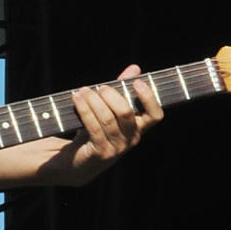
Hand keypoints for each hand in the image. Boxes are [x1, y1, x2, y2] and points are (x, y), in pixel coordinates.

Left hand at [64, 64, 163, 182]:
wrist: (75, 161)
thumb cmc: (95, 131)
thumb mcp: (110, 109)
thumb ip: (122, 89)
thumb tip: (135, 68)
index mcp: (138, 128)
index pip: (155, 115)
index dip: (149, 98)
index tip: (137, 83)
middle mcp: (131, 139)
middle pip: (126, 112)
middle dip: (111, 95)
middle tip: (99, 88)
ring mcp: (117, 148)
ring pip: (107, 118)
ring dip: (93, 101)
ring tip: (82, 91)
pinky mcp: (100, 153)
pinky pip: (93, 127)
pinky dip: (84, 110)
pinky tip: (76, 100)